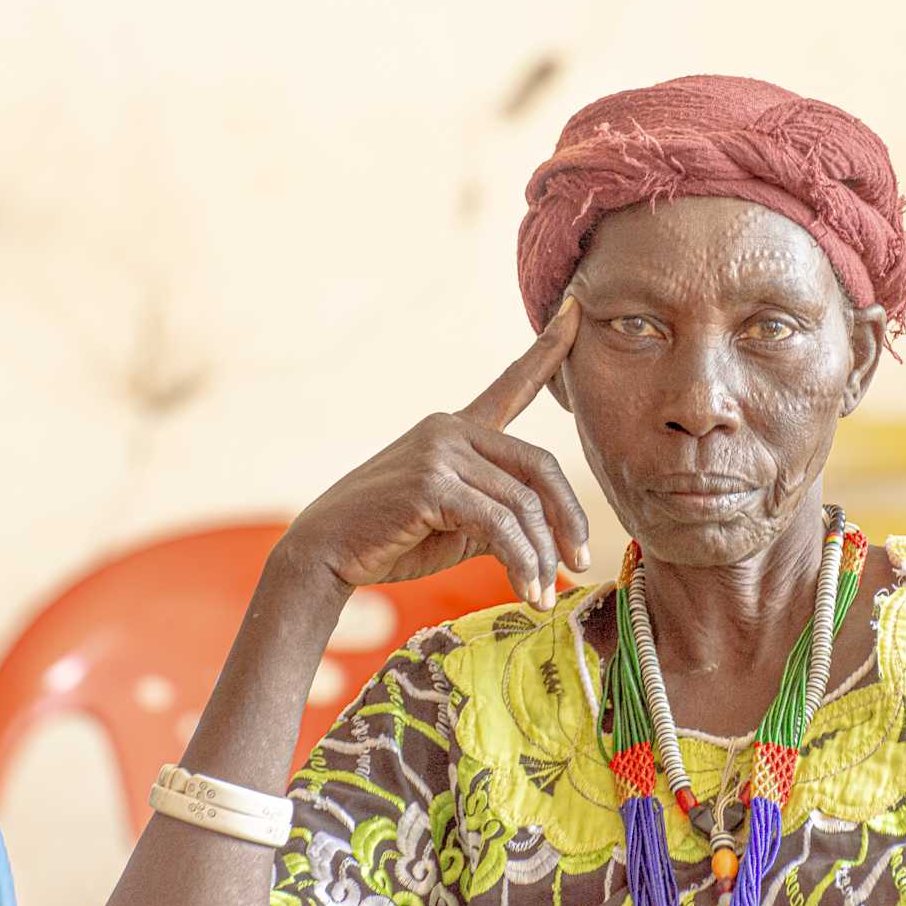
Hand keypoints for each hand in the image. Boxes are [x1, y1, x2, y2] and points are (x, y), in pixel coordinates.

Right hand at [281, 296, 587, 610]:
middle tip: (580, 562)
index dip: (548, 348)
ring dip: (541, 556)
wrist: (325, 555)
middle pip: (540, 466)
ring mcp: (440, 451)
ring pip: (523, 504)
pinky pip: (500, 524)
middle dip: (568, 519)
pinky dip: (522, 562)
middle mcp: (451, 428)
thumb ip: (500, 514)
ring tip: (545, 594)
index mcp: (457, 428)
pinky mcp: (430, 482)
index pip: (512, 384)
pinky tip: (527, 590)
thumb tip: (553, 543)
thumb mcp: (457, 523)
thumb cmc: (392, 540)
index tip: (577, 311)